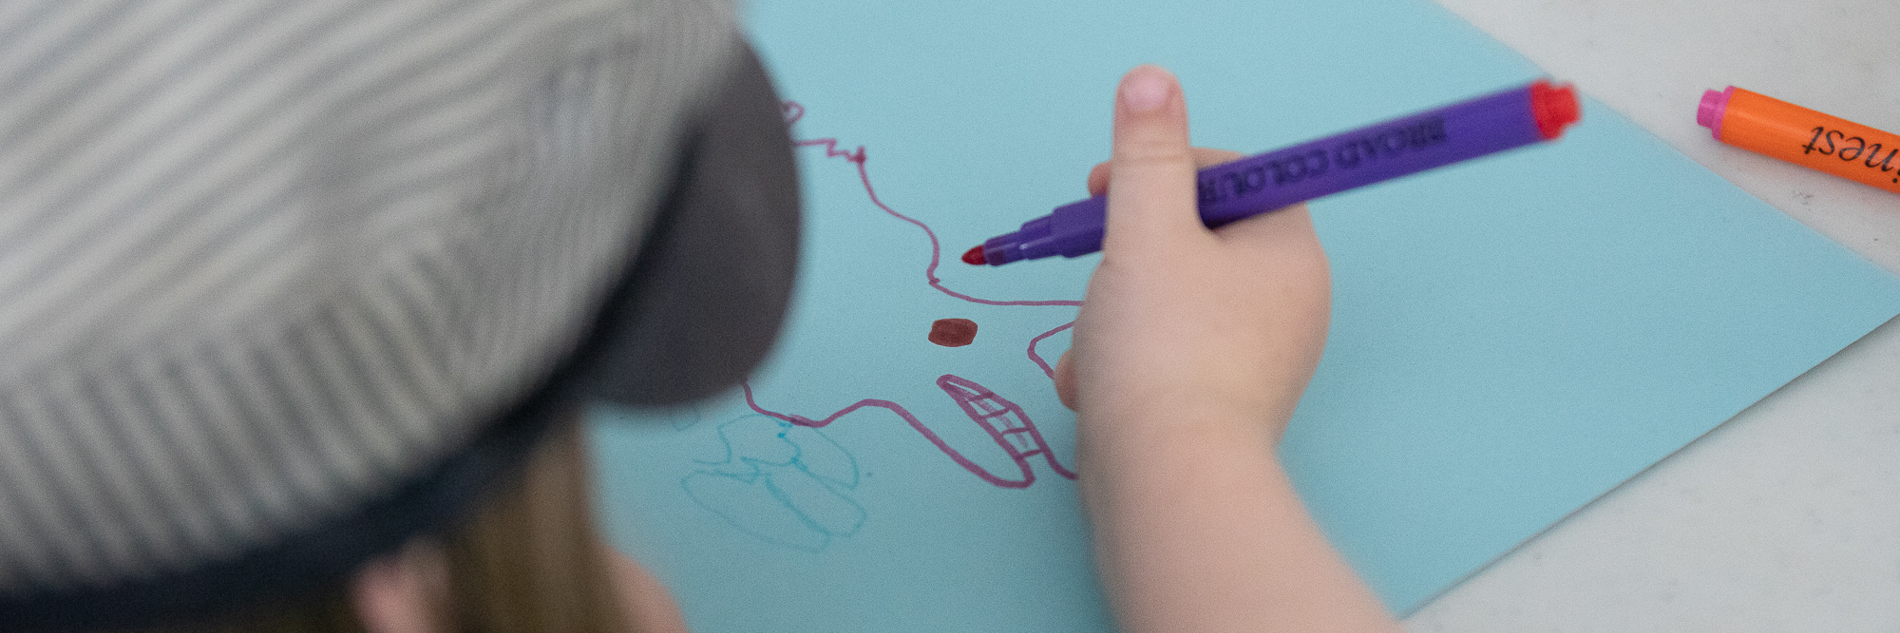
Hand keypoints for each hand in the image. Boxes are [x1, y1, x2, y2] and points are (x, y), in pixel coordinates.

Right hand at [1055, 65, 1329, 445]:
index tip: (1106, 188)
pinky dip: (1117, 365)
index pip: (1233, 178)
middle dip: (1125, 256)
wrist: (1167, 481)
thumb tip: (1153, 83)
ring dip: (1110, 316)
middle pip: (1192, 242)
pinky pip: (1161, 359)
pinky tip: (1094, 388)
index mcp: (1288, 252)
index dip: (1165, 172)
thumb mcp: (1143, 230)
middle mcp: (1286, 304)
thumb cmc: (1164, 349)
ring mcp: (1254, 361)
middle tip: (1094, 268)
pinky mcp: (1217, 406)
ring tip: (1094, 345)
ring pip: (1165, 303)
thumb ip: (1145, 156)